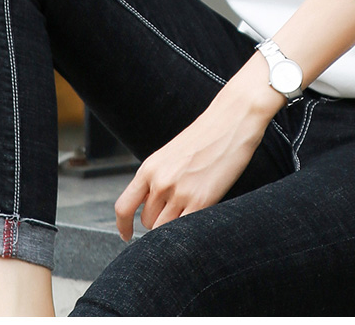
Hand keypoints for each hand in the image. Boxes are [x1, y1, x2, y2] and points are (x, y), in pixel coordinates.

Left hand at [115, 65, 279, 237]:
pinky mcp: (201, 201)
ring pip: (164, 230)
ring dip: (173, 227)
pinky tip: (197, 221)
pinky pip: (186, 231)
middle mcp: (160, 181)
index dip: (123, 225)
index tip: (127, 234)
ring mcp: (179, 192)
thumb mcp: (170, 154)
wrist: (231, 120)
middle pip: (148, 221)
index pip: (123, 207)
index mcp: (149, 167)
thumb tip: (150, 205)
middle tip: (175, 212)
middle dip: (158, 221)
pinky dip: (188, 232)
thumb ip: (157, 178)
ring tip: (189, 211)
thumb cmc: (205, 135)